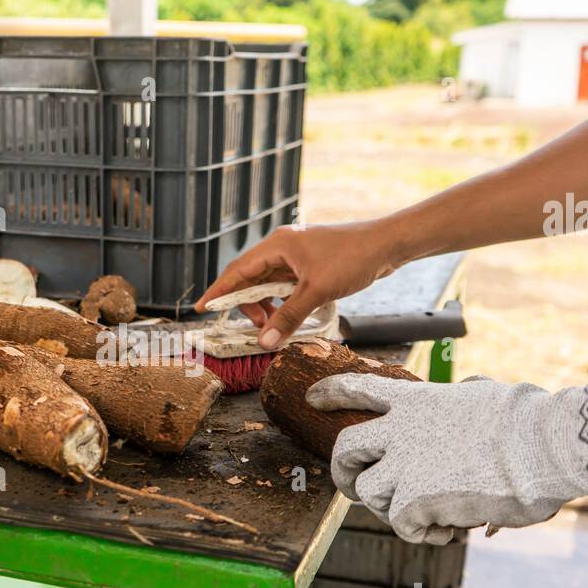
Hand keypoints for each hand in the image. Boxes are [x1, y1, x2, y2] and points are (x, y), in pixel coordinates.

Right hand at [195, 220, 407, 348]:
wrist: (386, 245)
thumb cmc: (352, 258)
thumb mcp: (316, 292)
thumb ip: (287, 317)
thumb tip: (264, 342)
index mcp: (278, 245)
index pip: (237, 270)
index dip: (218, 291)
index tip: (202, 308)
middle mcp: (282, 247)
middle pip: (251, 278)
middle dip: (249, 306)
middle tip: (257, 329)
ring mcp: (296, 255)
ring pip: (269, 284)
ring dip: (268, 306)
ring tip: (276, 327)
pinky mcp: (309, 264)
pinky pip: (286, 285)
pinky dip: (283, 302)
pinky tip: (290, 317)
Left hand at [305, 371, 587, 543]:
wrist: (550, 444)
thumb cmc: (532, 422)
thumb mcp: (487, 395)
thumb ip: (465, 397)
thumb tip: (471, 392)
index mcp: (418, 400)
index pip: (359, 388)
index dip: (331, 393)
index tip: (311, 399)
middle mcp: (402, 428)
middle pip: (345, 448)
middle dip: (342, 472)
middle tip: (355, 488)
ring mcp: (406, 462)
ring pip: (371, 492)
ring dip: (393, 510)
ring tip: (429, 518)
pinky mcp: (416, 498)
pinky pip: (399, 524)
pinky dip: (420, 534)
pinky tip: (448, 531)